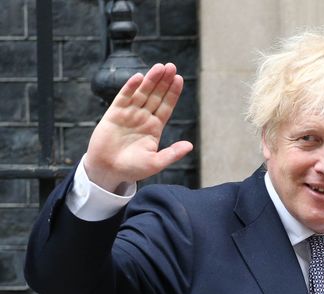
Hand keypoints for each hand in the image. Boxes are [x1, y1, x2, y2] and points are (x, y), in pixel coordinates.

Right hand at [84, 63, 192, 192]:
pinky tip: (139, 77)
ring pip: (142, 93)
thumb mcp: (155, 163)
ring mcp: (129, 114)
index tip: (180, 79)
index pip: (166, 106)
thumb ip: (172, 154)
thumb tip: (190, 146)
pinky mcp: (114, 114)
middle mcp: (143, 118)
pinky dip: (130, 87)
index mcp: (155, 128)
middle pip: (156, 95)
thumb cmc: (132, 169)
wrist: (107, 170)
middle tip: (172, 67)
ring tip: (160, 67)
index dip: (173, 93)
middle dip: (164, 81)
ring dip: (150, 80)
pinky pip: (123, 97)